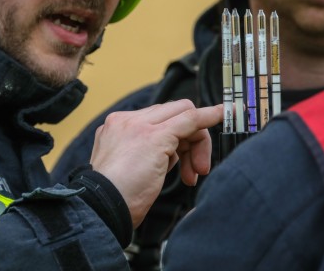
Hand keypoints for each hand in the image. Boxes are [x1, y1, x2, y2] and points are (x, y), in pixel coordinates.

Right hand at [90, 99, 222, 226]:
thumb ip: (152, 154)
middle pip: (172, 114)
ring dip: (198, 143)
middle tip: (196, 169)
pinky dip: (209, 116)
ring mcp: (139, 126)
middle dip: (191, 139)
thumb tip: (178, 152)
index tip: (191, 149)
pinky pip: (190, 119)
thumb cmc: (116, 199)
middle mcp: (126, 121)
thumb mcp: (133, 170)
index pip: (158, 118)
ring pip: (183, 115)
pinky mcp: (154, 135)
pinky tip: (222, 114)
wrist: (101, 210)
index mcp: (117, 128)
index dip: (179, 135)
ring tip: (193, 175)